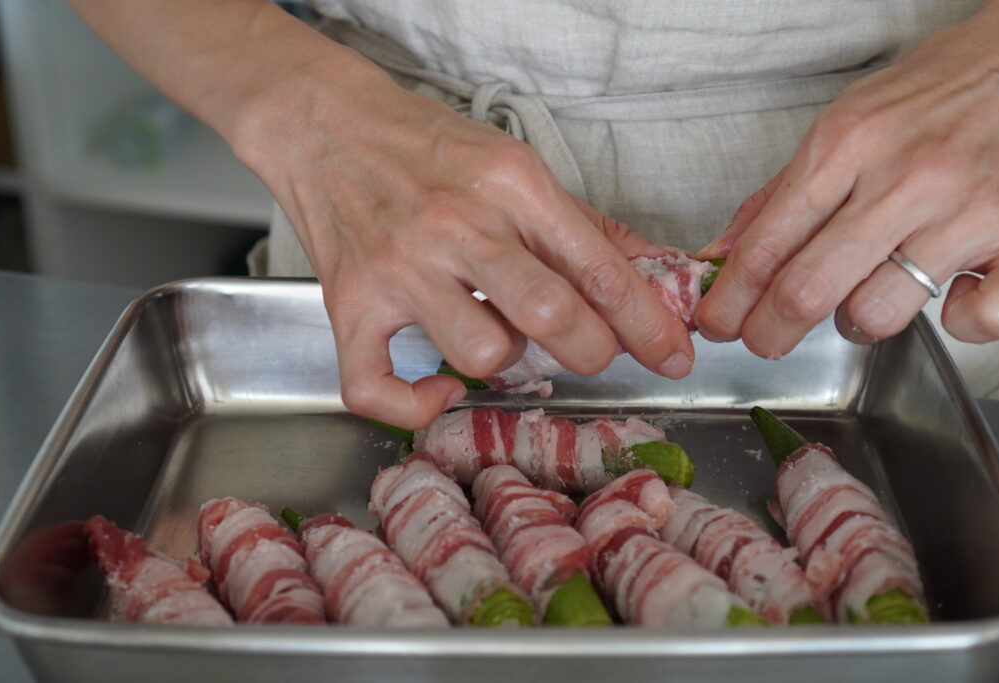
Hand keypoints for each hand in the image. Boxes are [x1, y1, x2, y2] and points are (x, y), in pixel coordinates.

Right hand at [239, 50, 693, 427]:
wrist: (326, 124)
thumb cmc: (425, 145)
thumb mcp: (515, 165)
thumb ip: (585, 226)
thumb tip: (656, 270)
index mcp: (509, 184)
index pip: (598, 268)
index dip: (648, 324)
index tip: (672, 354)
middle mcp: (455, 226)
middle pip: (550, 316)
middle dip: (594, 351)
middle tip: (592, 350)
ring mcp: (398, 268)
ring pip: (481, 355)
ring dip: (508, 363)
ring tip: (500, 336)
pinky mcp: (349, 304)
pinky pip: (376, 387)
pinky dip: (414, 406)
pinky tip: (440, 388)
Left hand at [695, 0, 998, 356]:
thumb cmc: (934, 93)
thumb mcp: (844, 123)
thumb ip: (780, 193)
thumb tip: (723, 253)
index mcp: (848, 144)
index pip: (764, 246)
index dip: (729, 300)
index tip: (716, 323)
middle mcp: (904, 179)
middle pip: (807, 290)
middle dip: (768, 332)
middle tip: (763, 340)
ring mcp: (966, 211)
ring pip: (876, 313)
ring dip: (854, 324)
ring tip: (858, 303)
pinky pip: (977, 318)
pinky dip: (958, 322)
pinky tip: (949, 295)